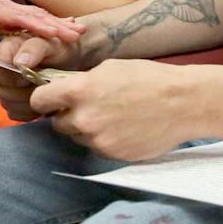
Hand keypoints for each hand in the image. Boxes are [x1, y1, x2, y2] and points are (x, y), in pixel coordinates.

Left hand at [0, 0, 82, 40]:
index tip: (57, 34)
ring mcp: (9, 8)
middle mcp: (6, 6)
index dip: (40, 26)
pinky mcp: (10, 12)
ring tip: (77, 29)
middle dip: (57, 24)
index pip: (21, 18)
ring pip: (37, 14)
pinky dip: (49, 20)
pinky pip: (33, 15)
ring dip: (57, 22)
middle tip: (79, 33)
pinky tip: (61, 24)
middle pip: (36, 14)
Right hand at [0, 35, 80, 120]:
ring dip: (28, 102)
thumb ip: (34, 49)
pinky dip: (30, 112)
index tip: (28, 78)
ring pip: (7, 104)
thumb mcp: (50, 42)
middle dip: (22, 92)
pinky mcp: (14, 103)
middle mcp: (1, 70)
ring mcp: (6, 88)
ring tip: (44, 92)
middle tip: (41, 86)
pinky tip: (43, 102)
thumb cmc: (59, 47)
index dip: (9, 78)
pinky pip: (15, 114)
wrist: (72, 60)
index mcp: (5, 51)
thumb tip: (18, 63)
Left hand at [32, 59, 199, 160]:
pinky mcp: (112, 155)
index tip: (49, 99)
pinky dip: (104, 140)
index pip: (39, 100)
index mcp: (80, 91)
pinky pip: (97, 147)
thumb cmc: (149, 79)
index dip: (44, 99)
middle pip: (57, 123)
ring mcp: (98, 140)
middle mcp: (84, 119)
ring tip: (111, 117)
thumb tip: (65, 90)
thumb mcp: (110, 68)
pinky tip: (123, 128)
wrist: (183, 103)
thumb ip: (82, 82)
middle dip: (68, 116)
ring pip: (78, 137)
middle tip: (88, 107)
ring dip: (86, 129)